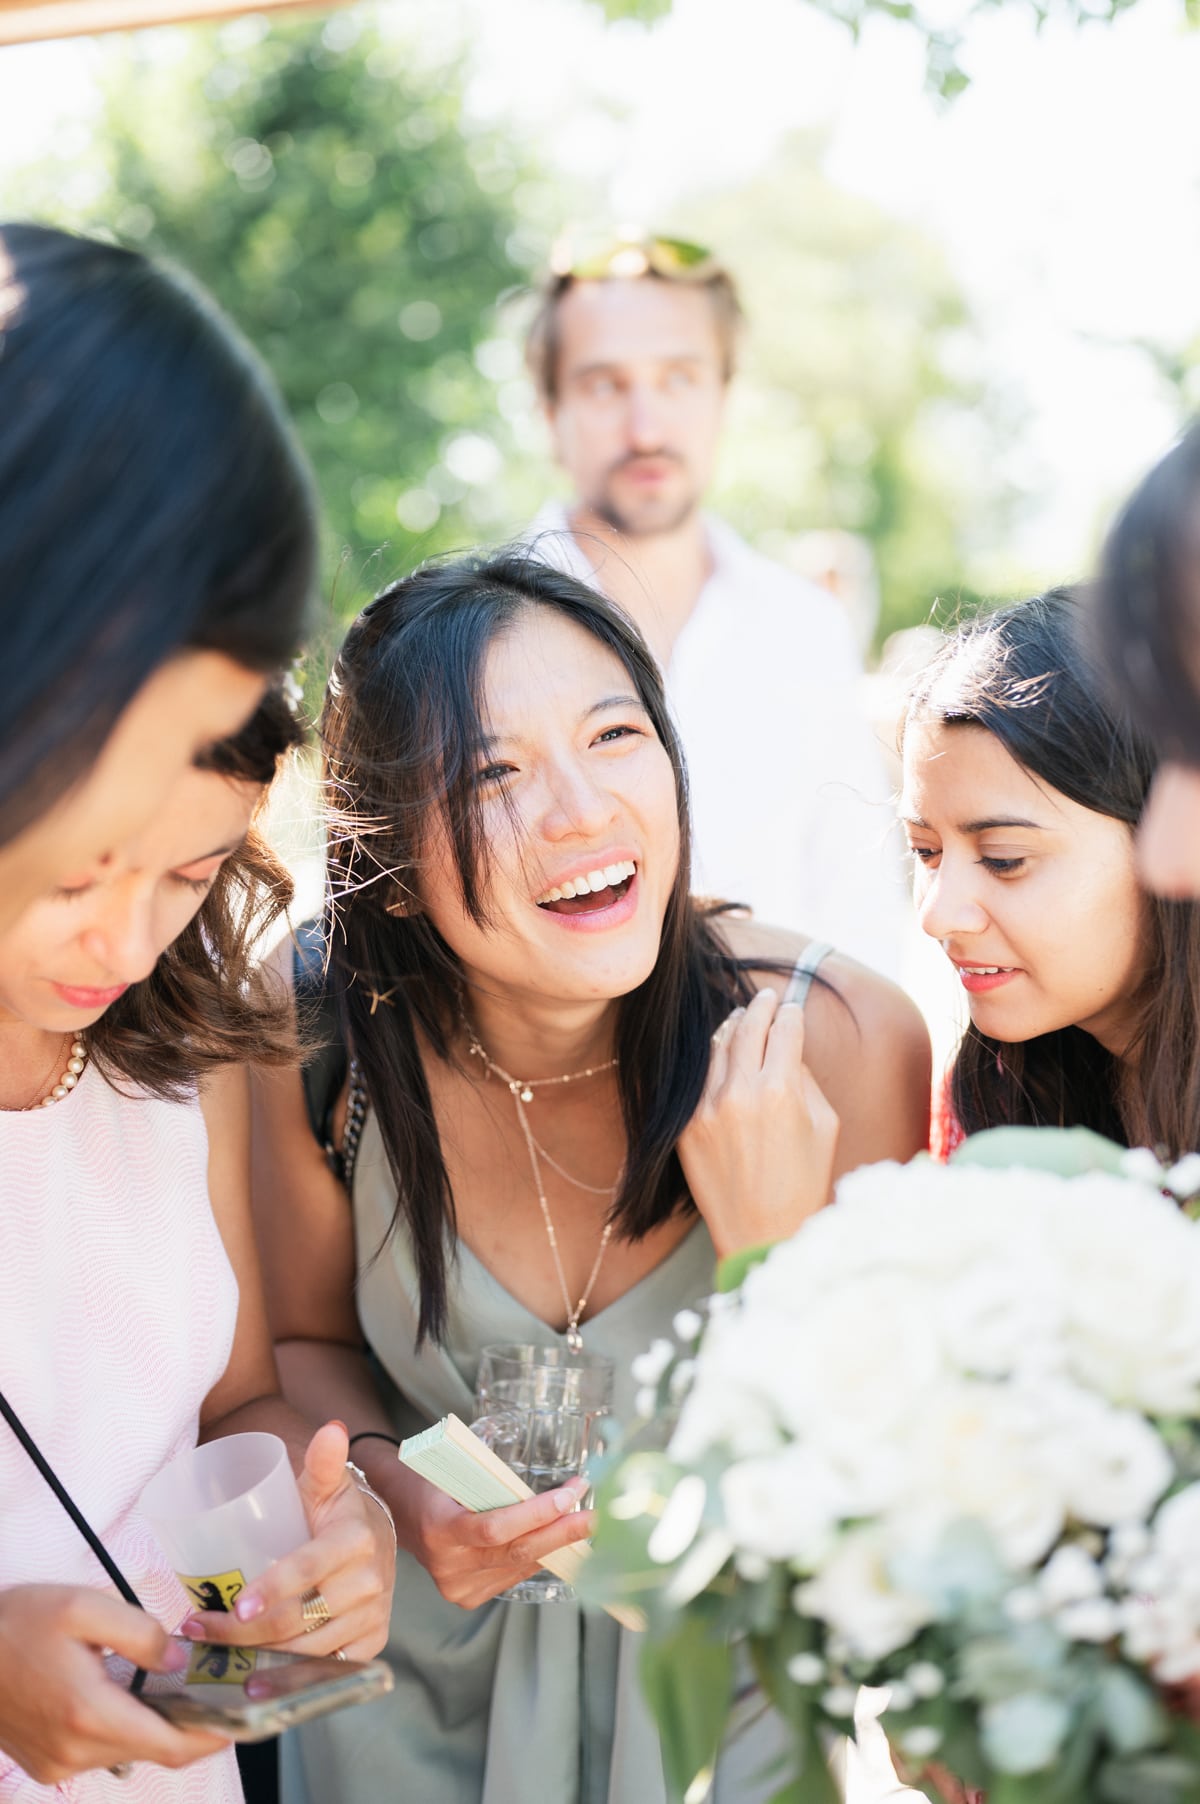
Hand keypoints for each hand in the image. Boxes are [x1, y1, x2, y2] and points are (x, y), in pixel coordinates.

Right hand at [0, 1585, 229, 1784]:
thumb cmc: (17, 1622)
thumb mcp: (82, 1607)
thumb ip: (139, 1633)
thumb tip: (176, 1664)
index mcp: (89, 1714)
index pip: (168, 1745)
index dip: (212, 1737)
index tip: (241, 1721)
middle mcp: (74, 1751)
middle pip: (152, 1750)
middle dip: (186, 1725)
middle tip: (211, 1692)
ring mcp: (57, 1764)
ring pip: (127, 1753)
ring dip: (151, 1726)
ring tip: (167, 1687)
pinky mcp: (46, 1764)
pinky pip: (99, 1753)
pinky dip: (121, 1730)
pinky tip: (121, 1695)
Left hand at [181, 1421, 395, 1658]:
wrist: (376, 1536)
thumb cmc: (335, 1511)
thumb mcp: (327, 1484)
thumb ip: (323, 1460)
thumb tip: (332, 1427)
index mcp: (356, 1540)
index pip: (309, 1568)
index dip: (273, 1588)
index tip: (235, 1605)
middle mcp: (369, 1582)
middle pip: (298, 1618)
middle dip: (243, 1632)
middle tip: (199, 1630)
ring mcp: (372, 1617)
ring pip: (307, 1650)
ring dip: (258, 1659)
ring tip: (215, 1656)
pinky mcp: (371, 1643)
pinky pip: (326, 1668)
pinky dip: (289, 1676)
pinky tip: (256, 1676)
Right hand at [406, 1471, 592, 1609]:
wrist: (393, 1512)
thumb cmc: (427, 1480)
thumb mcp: (452, 1470)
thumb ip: (491, 1479)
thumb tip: (546, 1481)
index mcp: (439, 1529)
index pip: (495, 1527)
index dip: (536, 1513)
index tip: (570, 1494)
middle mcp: (448, 1565)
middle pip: (517, 1552)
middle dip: (563, 1532)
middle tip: (596, 1514)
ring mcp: (457, 1587)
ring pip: (520, 1565)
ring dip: (555, 1541)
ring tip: (582, 1518)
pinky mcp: (467, 1597)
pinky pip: (513, 1574)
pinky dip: (536, 1554)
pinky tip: (553, 1537)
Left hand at [679, 986, 839, 1258]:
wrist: (761, 1232)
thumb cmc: (803, 1182)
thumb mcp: (824, 1126)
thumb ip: (805, 1079)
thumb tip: (788, 1048)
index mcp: (781, 1091)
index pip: (785, 1030)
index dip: (791, 1013)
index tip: (793, 1007)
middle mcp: (740, 1093)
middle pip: (748, 1028)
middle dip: (760, 1007)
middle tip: (767, 997)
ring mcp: (707, 1108)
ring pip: (718, 1047)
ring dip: (732, 1026)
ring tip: (741, 1018)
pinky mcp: (686, 1125)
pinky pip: (698, 1078)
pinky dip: (712, 1060)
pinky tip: (721, 1052)